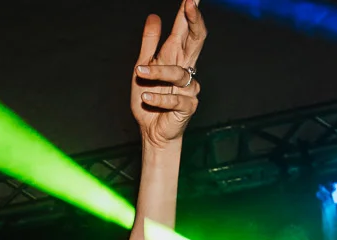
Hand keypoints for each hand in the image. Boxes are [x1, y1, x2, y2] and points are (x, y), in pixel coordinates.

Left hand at [130, 0, 205, 148]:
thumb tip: (154, 16)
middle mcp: (186, 68)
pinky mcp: (188, 106)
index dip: (188, 12)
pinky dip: (158, 98)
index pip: (185, 30)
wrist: (150, 130)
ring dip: (157, 73)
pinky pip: (174, 98)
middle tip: (191, 4)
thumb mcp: (142, 67)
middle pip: (196, 40)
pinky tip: (147, 97)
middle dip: (194, 21)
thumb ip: (149, 44)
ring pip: (177, 73)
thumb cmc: (148, 98)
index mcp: (176, 56)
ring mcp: (189, 87)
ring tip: (139, 74)